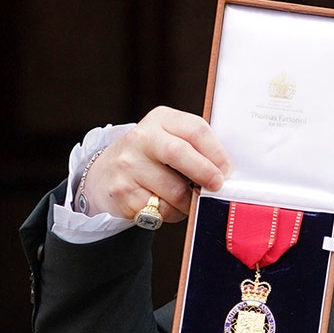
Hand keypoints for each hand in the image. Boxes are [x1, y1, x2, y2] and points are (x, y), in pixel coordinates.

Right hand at [83, 106, 230, 223]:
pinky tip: (166, 206)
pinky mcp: (123, 192)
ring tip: (189, 200)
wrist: (106, 175)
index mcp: (161, 119)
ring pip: (173, 189)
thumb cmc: (152, 159)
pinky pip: (160, 209)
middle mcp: (141, 138)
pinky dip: (172, 213)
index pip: (195, 129)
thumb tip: (227, 171)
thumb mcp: (170, 140)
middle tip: (217, 186)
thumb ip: (196, 148)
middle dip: (205, 172)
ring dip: (189, 201)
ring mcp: (128, 165)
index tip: (227, 170)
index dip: (216, 152)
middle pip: (179, 153)